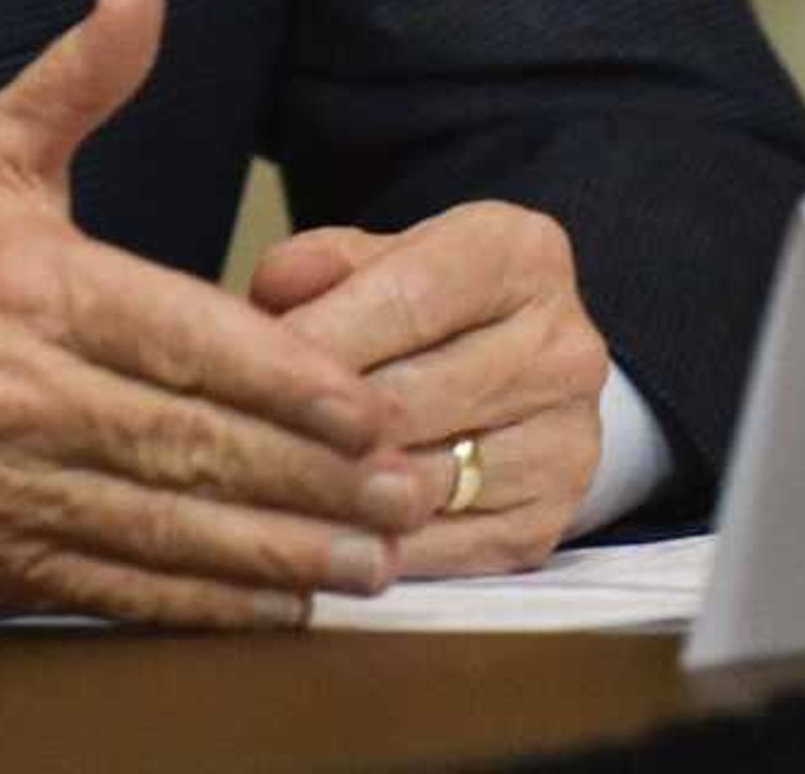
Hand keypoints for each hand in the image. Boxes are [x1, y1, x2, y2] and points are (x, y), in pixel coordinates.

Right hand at [0, 0, 435, 623]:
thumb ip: (78, 79)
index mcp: (27, 289)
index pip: (180, 340)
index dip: (284, 381)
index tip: (369, 406)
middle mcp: (15, 395)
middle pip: (189, 444)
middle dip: (310, 476)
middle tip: (408, 489)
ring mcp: (5, 491)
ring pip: (167, 527)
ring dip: (280, 551)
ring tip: (375, 558)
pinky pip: (121, 589)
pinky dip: (206, 603)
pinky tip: (283, 604)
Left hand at [250, 202, 610, 575]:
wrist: (518, 377)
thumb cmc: (425, 309)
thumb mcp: (380, 260)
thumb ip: (322, 264)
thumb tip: (274, 289)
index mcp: (520, 255)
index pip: (408, 300)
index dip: (317, 337)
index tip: (245, 365)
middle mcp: (563, 347)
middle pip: (409, 399)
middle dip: (313, 421)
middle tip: (239, 437)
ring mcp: (565, 442)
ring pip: (420, 481)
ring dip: (335, 491)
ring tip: (266, 487)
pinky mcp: (545, 523)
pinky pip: (438, 549)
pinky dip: (370, 544)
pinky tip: (316, 531)